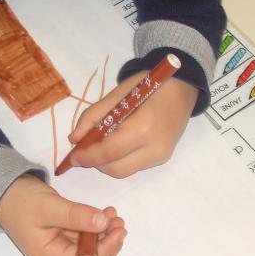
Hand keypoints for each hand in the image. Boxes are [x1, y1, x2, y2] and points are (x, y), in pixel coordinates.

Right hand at [0, 175, 126, 255]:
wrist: (4, 188)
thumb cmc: (22, 200)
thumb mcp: (49, 206)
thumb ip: (76, 215)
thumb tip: (103, 223)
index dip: (106, 250)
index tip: (118, 230)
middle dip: (108, 243)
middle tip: (119, 221)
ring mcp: (58, 246)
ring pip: (89, 248)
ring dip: (103, 233)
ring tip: (113, 214)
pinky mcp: (61, 235)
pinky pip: (83, 236)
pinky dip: (95, 226)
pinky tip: (104, 213)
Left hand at [68, 73, 197, 177]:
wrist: (182, 87)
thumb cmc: (149, 84)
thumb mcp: (118, 94)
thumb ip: (94, 116)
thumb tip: (74, 138)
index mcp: (143, 127)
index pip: (109, 151)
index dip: (88, 156)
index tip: (72, 156)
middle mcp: (155, 147)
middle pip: (116, 169)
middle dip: (95, 163)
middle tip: (83, 151)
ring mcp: (161, 156)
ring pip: (124, 171)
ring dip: (106, 163)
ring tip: (98, 146)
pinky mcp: (163, 158)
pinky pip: (134, 166)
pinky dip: (119, 160)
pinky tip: (115, 145)